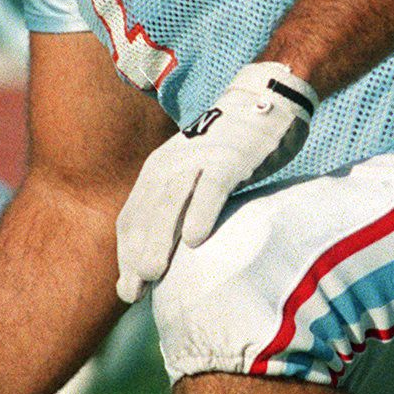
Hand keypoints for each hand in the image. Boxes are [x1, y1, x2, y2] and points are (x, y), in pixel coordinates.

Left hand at [113, 63, 314, 301]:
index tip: (127, 292)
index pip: (132, 219)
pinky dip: (201, 212)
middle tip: (131, 294)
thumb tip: (174, 252)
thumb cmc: (232, 147)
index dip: (126, 256)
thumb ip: (181, 206)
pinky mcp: (229, 158)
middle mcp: (170, 165)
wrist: (266, 99)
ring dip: (158, 239)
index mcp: (157, 171)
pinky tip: (195, 240)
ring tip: (151, 274)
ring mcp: (199, 160)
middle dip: (135, 255)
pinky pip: (212, 189)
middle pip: (146, 216)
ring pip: (170, 204)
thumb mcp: (196, 173)